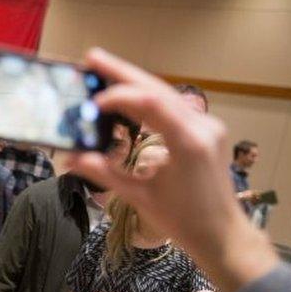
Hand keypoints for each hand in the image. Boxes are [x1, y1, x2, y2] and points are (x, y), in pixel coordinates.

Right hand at [69, 48, 277, 291]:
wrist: (221, 233)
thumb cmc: (182, 220)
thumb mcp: (139, 196)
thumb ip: (105, 173)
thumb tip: (70, 158)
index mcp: (189, 142)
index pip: (151, 103)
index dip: (119, 96)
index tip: (92, 103)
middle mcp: (202, 126)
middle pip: (158, 88)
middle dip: (123, 73)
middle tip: (91, 58)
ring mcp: (207, 126)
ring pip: (166, 93)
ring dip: (134, 82)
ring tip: (103, 69)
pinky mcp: (206, 130)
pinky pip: (174, 106)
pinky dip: (148, 98)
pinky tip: (128, 94)